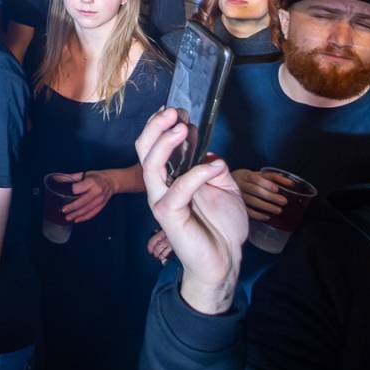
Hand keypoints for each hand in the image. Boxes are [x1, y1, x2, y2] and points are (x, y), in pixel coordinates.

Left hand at [64, 168, 120, 222]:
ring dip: (77, 215)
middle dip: (72, 207)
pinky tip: (77, 220)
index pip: (78, 189)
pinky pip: (93, 213)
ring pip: (87, 209)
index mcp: (92, 182)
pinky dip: (84, 218)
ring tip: (68, 218)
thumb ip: (71, 177)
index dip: (70, 192)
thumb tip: (56, 179)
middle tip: (63, 210)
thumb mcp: (85, 174)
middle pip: (83, 201)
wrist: (112, 181)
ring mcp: (100, 200)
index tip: (62, 194)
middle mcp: (97, 191)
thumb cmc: (96, 176)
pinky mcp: (102, 205)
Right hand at [136, 107, 247, 314]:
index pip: (155, 146)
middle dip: (156, 127)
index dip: (160, 125)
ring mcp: (161, 200)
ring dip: (165, 143)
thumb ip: (213, 167)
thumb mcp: (225, 187)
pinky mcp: (169, 215)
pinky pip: (178, 189)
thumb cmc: (222, 226)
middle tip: (174, 112)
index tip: (176, 110)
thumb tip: (208, 152)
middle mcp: (161, 186)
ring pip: (151, 165)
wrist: (224, 260)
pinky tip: (214, 168)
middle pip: (144, 150)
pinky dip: (197, 174)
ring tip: (182, 129)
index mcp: (171, 177)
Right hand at [231, 168, 287, 221]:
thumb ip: (271, 177)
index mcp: (244, 174)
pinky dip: (257, 215)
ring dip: (266, 206)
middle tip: (284, 201)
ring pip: (252, 201)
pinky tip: (267, 217)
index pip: (255, 178)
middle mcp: (239, 184)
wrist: (223, 186)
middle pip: (255, 190)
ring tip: (279, 210)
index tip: (277, 189)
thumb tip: (290, 183)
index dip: (266, 183)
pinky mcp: (236, 206)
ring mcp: (236, 195)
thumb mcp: (256, 174)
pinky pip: (247, 211)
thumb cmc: (247, 180)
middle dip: (270, 196)